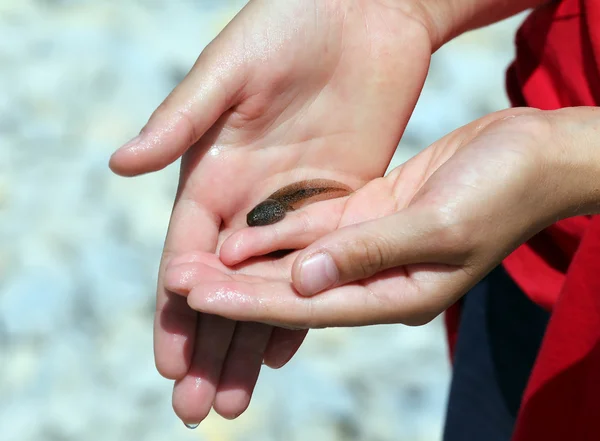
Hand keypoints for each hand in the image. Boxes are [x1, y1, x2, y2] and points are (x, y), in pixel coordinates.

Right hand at [109, 0, 433, 424]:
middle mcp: (247, 199)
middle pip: (222, 286)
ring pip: (267, 288)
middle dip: (207, 345)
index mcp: (212, 170)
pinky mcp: (339, 205)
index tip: (170, 363)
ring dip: (250, 342)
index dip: (178, 310)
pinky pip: (314, 267)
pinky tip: (291, 350)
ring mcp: (293, 206)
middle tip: (197, 407)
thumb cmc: (291, 23)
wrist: (364, 10)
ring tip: (237, 397)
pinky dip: (301, 309)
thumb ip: (183, 119)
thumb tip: (120, 167)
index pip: (186, 255)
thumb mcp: (231, 67)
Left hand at [164, 108, 599, 328]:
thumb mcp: (441, 225)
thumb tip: (305, 280)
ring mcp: (369, 247)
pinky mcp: (369, 215)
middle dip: (232, 292)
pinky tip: (237, 237)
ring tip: (191, 268)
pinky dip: (276, 234)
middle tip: (175, 288)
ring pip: (295, 263)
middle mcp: (374, 279)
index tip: (193, 294)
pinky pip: (314, 228)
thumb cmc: (503, 193)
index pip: (305, 305)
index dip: (246, 301)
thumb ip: (370, 253)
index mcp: (394, 295)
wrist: (533, 157)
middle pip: (290, 292)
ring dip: (245, 266)